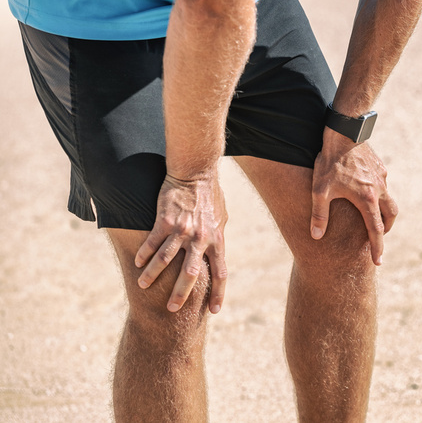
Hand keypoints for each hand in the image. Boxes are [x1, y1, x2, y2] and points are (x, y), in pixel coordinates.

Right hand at [134, 173, 227, 313]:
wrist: (196, 173)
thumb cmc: (210, 195)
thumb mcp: (221, 218)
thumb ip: (218, 235)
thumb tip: (217, 248)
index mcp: (217, 240)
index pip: (220, 272)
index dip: (218, 293)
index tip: (213, 310)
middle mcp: (201, 239)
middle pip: (191, 274)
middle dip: (181, 295)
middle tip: (172, 308)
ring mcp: (183, 231)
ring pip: (165, 261)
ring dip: (153, 276)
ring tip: (143, 286)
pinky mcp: (166, 221)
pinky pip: (152, 243)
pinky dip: (144, 255)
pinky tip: (138, 264)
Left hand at [310, 128, 398, 264]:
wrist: (345, 131)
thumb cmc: (330, 161)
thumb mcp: (320, 190)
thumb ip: (319, 214)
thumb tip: (316, 236)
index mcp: (367, 200)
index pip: (376, 230)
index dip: (377, 248)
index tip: (378, 261)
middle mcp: (379, 190)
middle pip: (390, 216)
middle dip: (386, 230)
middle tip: (378, 239)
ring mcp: (382, 178)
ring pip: (390, 201)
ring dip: (385, 213)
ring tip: (374, 218)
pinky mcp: (380, 167)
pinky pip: (383, 186)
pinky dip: (380, 195)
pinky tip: (366, 192)